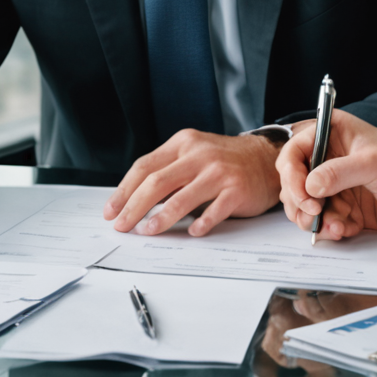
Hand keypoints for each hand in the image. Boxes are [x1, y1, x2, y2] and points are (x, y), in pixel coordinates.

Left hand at [103, 130, 282, 235]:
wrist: (265, 158)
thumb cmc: (224, 161)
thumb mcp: (193, 156)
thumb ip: (168, 172)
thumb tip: (134, 201)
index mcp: (183, 144)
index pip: (144, 167)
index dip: (124, 191)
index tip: (111, 210)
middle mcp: (199, 155)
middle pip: (157, 182)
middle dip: (134, 207)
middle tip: (122, 225)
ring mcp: (219, 172)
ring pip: (181, 198)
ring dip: (160, 218)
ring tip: (147, 231)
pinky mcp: (236, 190)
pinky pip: (213, 211)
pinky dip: (200, 224)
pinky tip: (191, 232)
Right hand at [275, 109, 376, 241]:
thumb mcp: (376, 165)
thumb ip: (339, 172)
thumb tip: (309, 185)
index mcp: (336, 134)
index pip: (296, 149)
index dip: (292, 173)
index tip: (304, 194)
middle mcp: (333, 158)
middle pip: (295, 180)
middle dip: (300, 201)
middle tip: (315, 214)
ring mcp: (338, 185)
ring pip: (306, 205)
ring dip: (316, 219)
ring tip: (336, 226)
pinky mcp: (347, 208)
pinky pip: (324, 220)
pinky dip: (331, 228)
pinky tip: (348, 229)